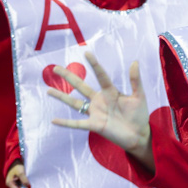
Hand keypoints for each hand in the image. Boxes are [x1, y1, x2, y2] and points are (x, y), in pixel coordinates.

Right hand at [5, 160, 30, 187]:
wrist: (14, 161)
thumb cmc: (16, 166)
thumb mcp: (21, 173)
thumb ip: (24, 180)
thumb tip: (29, 187)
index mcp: (9, 183)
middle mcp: (10, 184)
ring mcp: (12, 182)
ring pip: (19, 187)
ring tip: (31, 187)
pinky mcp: (15, 180)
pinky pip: (20, 184)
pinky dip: (24, 184)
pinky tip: (28, 183)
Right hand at [47, 51, 153, 169]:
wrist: (139, 134)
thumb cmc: (139, 114)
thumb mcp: (139, 96)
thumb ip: (135, 80)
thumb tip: (135, 62)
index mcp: (110, 92)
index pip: (101, 75)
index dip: (94, 65)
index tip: (86, 53)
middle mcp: (99, 100)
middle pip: (81, 86)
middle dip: (68, 77)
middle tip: (55, 68)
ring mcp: (95, 113)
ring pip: (74, 103)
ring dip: (61, 97)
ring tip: (48, 90)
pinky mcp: (94, 125)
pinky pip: (76, 123)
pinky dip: (65, 122)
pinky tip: (53, 120)